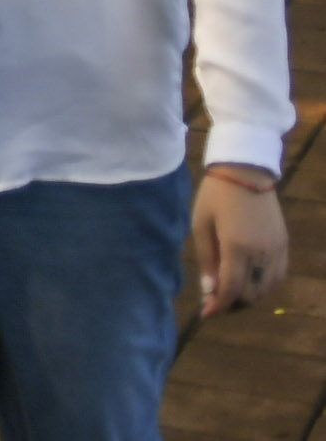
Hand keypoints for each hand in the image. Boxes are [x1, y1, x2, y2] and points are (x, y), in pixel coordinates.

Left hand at [196, 169, 289, 314]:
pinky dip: (263, 286)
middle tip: (214, 302)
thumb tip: (209, 291)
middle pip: (251, 294)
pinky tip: (247, 282)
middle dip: (232, 303)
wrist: (246, 171)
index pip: (232, 288)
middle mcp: (262, 252)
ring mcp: (276, 249)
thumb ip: (207, 259)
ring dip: (249, 297)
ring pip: (266, 289)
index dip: (219, 305)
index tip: (206, 314)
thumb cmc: (215, 195)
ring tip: (229, 293)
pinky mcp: (284, 244)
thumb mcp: (201, 224)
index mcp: (237, 246)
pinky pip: (277, 276)